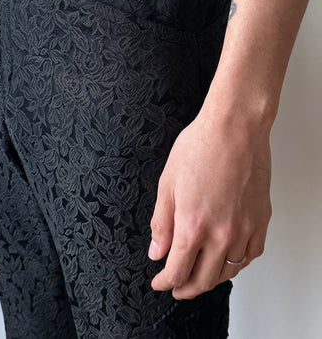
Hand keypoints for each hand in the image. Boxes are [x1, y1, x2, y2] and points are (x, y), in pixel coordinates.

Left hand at [148, 103, 271, 299]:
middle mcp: (221, 234)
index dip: (165, 282)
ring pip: (229, 271)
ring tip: (200, 274)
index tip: (159, 282)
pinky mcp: (260, 219)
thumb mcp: (167, 184)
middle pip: (203, 279)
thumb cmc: (200, 147)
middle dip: (186, 288)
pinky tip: (228, 257)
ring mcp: (244, 228)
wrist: (234, 128)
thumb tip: (156, 252)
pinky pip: (250, 254)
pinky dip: (237, 263)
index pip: (177, 271)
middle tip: (177, 287)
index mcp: (192, 226)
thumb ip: (161, 223)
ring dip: (211, 278)